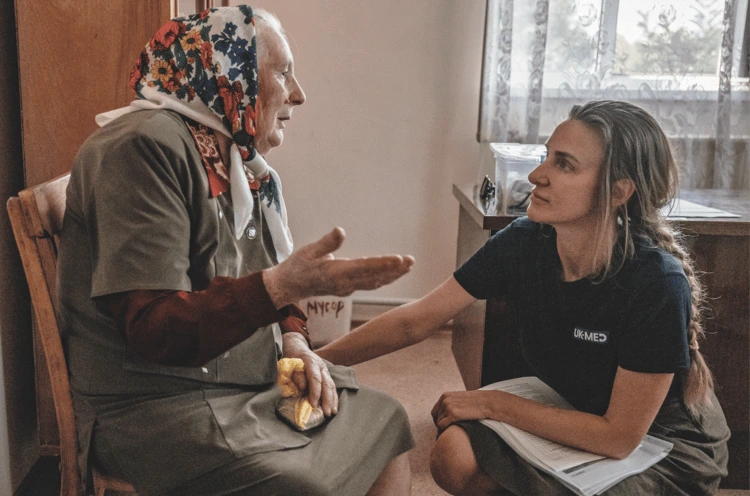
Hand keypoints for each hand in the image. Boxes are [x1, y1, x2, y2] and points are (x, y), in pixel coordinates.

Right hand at [263, 227, 414, 308]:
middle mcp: (344, 283)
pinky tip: (394, 273)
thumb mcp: (308, 251)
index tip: (399, 259)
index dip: (383, 263)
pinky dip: (384, 278)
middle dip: (394, 270)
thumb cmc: (297, 266)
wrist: (288, 287)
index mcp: (335, 273)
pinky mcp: (347, 288)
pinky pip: (370, 284)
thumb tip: (340, 230)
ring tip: (409, 265)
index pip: (364, 267)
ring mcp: (346, 288)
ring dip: (393, 275)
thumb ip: (326, 243)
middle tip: (411, 261)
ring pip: (375, 282)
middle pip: (375, 277)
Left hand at [282, 333, 337, 415]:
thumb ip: (296, 375)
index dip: (315, 392)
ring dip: (332, 400)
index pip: (315, 378)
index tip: (314, 404)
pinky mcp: (326, 375)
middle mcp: (321, 366)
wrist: (297, 346)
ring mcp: (325, 370)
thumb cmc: (291, 356)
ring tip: (332, 413)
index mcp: (311, 361)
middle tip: (327, 413)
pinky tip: (334, 407)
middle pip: (326, 383)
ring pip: (331, 385)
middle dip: (327, 399)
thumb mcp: (289, 363)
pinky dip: (333, 397)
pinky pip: (331, 386)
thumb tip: (303, 389)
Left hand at [431, 390, 495, 433]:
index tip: (442, 427)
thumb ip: (452, 404)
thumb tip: (447, 415)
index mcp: (445, 396)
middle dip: (440, 426)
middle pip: (436, 418)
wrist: (487, 403)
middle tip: (446, 433)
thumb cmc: (477, 402)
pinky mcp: (453, 414)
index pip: (435, 411)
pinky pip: (442, 426)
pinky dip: (443, 432)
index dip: (437, 420)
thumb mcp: (461, 399)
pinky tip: (449, 435)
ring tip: (449, 435)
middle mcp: (445, 400)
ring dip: (443, 430)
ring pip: (439, 423)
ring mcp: (448, 407)